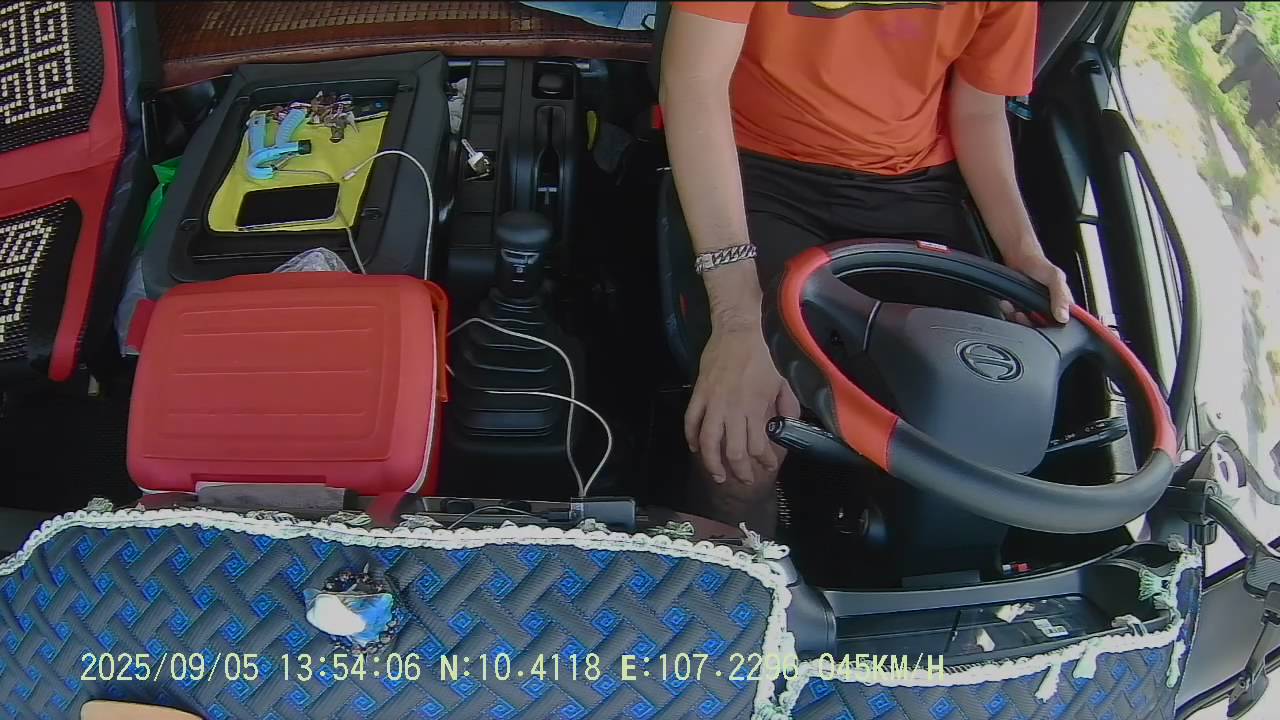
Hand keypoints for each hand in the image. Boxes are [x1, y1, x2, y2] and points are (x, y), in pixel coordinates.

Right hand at [685, 323, 800, 483]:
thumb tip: (788, 424)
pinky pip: (691, 422)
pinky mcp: (699, 394)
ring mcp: (713, 403)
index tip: (767, 466)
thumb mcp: (782, 380)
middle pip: (733, 452)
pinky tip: (696, 449)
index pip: (757, 445)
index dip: (763, 460)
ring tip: (718, 475)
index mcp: (755, 408)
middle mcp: (733, 410)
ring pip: (708, 442)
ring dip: (712, 463)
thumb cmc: (764, 354)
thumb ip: (786, 405)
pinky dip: (692, 438)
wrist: (739, 330)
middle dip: (739, 471)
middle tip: (743, 480)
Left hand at [1001, 248, 1072, 324]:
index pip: (1063, 324)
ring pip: (1027, 323)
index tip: (1039, 326)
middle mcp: (1050, 307)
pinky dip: (1009, 312)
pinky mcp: (1022, 306)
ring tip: (1012, 308)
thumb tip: (1063, 317)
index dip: (1052, 330)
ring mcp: (1035, 307)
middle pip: (1042, 327)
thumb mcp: (1054, 278)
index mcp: (1063, 302)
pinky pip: (1015, 316)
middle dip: (1029, 324)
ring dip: (1017, 318)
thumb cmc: (1038, 263)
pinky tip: (1006, 304)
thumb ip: (1060, 297)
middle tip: (1021, 315)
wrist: (1018, 256)